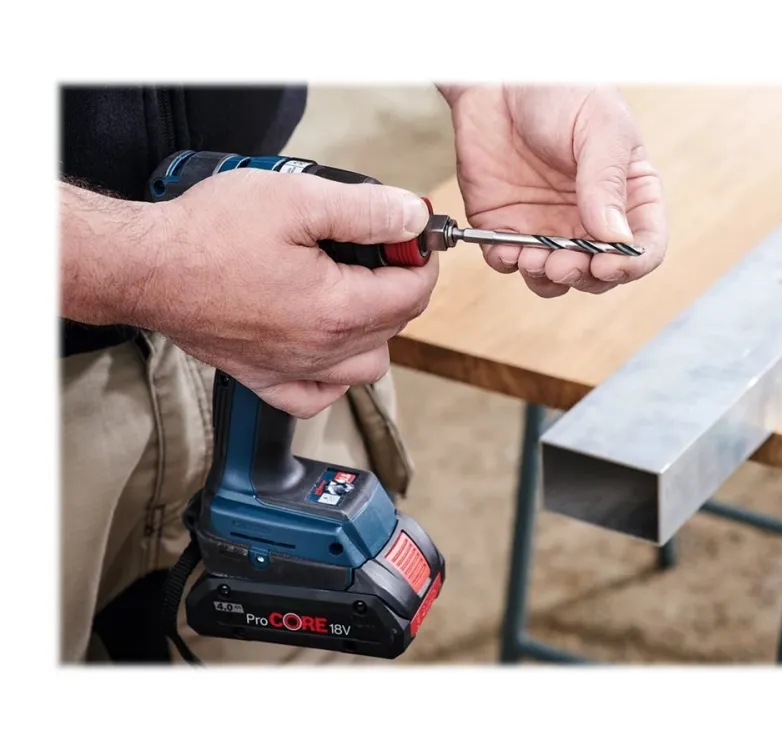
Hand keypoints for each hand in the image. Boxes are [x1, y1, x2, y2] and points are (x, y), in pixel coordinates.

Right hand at [120, 170, 434, 417]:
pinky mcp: (264, 378)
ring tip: (355, 290)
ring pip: (368, 365)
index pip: (414, 292)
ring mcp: (293, 370)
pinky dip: (334, 376)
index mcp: (338, 309)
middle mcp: (322, 350)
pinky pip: (319, 396)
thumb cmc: (208, 235)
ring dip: (375, 329)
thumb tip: (413, 218)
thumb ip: (366, 211)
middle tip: (379, 249)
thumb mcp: (297, 199)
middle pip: (396, 326)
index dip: (422, 259)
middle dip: (399, 285)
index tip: (411, 236)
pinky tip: (325, 343)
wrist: (145, 268)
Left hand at [439, 85, 667, 296]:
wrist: (497, 78)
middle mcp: (591, 219)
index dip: (631, 264)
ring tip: (534, 259)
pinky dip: (509, 265)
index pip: (645, 245)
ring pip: (556, 277)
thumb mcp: (598, 126)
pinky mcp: (507, 226)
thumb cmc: (559, 90)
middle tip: (564, 262)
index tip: (608, 263)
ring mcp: (549, 226)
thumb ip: (606, 181)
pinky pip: (509, 261)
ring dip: (548, 279)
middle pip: (600, 273)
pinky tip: (506, 250)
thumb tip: (616, 237)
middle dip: (585, 276)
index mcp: (629, 195)